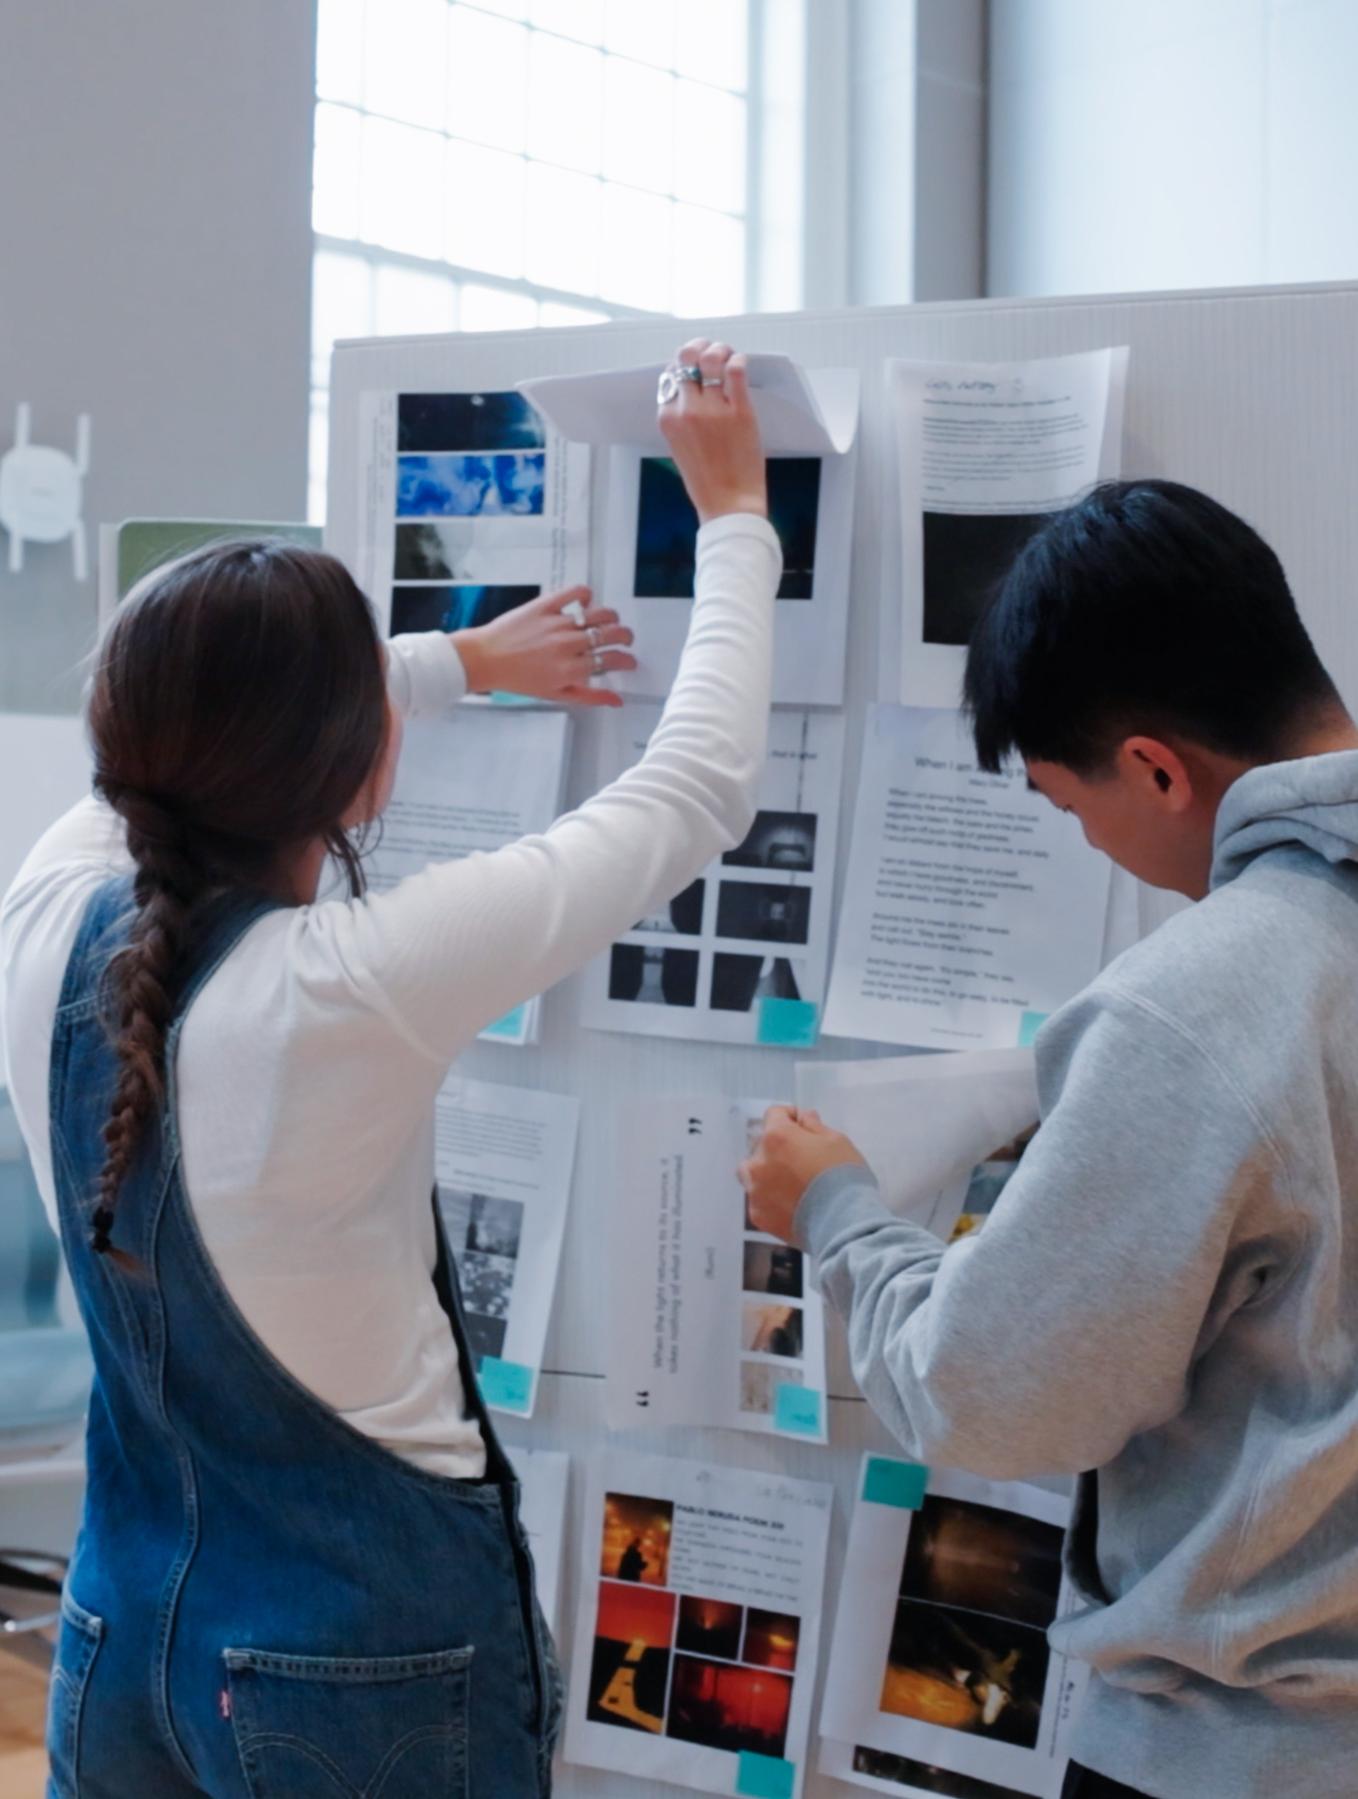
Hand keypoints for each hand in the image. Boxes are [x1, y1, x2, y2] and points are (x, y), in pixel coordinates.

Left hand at [453, 587, 635, 707]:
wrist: (485, 659)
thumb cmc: (518, 679)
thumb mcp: (556, 694)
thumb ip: (589, 696)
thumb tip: (617, 700)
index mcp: (572, 669)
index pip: (613, 660)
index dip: (627, 660)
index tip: (628, 661)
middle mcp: (568, 645)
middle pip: (613, 634)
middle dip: (626, 637)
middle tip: (624, 639)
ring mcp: (557, 623)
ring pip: (600, 613)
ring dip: (612, 617)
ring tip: (609, 621)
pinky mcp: (545, 605)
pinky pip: (576, 592)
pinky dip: (586, 594)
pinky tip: (585, 602)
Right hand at [658, 338, 766, 525]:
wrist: (728, 504)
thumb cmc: (707, 480)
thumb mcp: (680, 446)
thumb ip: (682, 417)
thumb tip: (694, 387)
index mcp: (667, 418)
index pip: (670, 374)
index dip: (685, 367)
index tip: (697, 370)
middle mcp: (686, 409)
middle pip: (686, 358)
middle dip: (699, 348)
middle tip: (713, 354)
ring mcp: (712, 409)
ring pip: (711, 358)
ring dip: (720, 350)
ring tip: (728, 356)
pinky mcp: (739, 411)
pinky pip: (736, 370)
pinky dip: (739, 361)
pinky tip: (741, 366)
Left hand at [738, 1105, 867, 1244]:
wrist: (843, 1224)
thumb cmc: (843, 1177)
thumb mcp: (836, 1141)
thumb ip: (814, 1126)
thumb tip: (803, 1118)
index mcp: (776, 1137)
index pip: (774, 1115)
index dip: (790, 1117)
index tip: (803, 1125)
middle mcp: (757, 1162)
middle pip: (762, 1145)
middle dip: (779, 1147)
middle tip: (802, 1158)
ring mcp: (754, 1191)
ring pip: (753, 1174)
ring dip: (768, 1172)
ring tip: (791, 1183)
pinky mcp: (758, 1216)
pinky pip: (759, 1199)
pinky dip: (771, 1198)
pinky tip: (792, 1204)